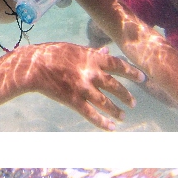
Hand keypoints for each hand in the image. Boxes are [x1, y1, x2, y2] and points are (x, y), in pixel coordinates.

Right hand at [27, 43, 145, 129]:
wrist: (35, 66)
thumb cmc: (54, 54)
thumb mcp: (76, 49)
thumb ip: (93, 52)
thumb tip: (107, 50)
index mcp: (93, 59)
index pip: (119, 65)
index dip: (132, 73)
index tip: (142, 78)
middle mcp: (92, 73)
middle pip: (116, 87)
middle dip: (126, 96)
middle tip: (133, 103)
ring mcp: (83, 88)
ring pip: (105, 103)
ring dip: (116, 111)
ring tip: (123, 116)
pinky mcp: (73, 100)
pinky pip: (91, 114)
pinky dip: (102, 122)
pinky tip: (111, 128)